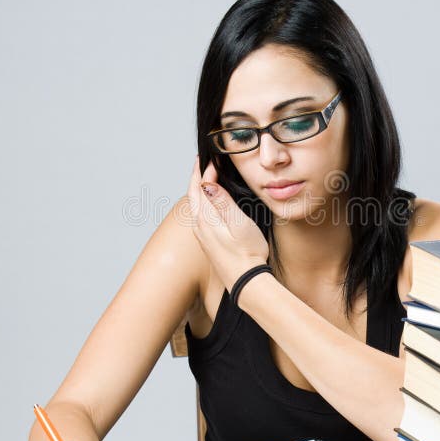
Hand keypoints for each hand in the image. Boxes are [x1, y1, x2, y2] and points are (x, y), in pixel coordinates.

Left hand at [188, 157, 269, 289]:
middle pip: (193, 196)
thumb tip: (206, 183)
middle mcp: (199, 227)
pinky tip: (212, 204)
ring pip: (196, 206)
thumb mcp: (238, 223)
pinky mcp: (209, 243)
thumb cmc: (247, 253)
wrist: (246, 282)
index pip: (197, 188)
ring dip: (199, 190)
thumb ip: (222, 202)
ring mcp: (203, 236)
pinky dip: (204, 203)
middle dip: (197, 177)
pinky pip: (201, 216)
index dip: (201, 171)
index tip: (207, 158)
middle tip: (203, 163)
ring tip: (206, 178)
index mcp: (205, 219)